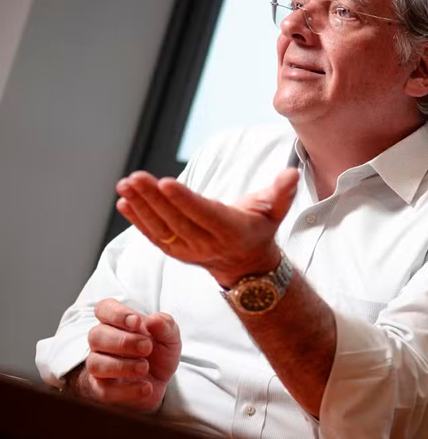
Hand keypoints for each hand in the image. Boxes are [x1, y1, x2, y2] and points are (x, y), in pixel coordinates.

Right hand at [77, 298, 180, 411]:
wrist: (160, 382)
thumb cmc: (159, 353)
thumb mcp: (170, 337)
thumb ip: (165, 325)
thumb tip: (153, 320)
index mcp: (117, 322)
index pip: (104, 308)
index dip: (116, 313)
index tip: (136, 322)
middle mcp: (103, 342)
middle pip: (96, 335)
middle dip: (123, 341)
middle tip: (147, 347)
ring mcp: (99, 365)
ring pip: (96, 363)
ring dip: (122, 366)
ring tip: (144, 367)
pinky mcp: (101, 389)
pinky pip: (104, 390)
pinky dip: (127, 389)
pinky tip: (146, 387)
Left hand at [114, 168, 298, 286]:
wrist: (247, 264)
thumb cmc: (259, 229)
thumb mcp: (275, 210)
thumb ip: (282, 191)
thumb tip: (290, 173)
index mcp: (231, 231)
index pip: (204, 214)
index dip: (184, 200)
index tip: (165, 182)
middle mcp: (208, 244)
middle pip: (177, 220)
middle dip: (154, 199)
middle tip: (136, 177)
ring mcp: (189, 251)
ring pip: (161, 229)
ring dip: (141, 207)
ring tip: (126, 184)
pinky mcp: (176, 252)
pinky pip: (154, 236)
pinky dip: (137, 220)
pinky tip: (125, 201)